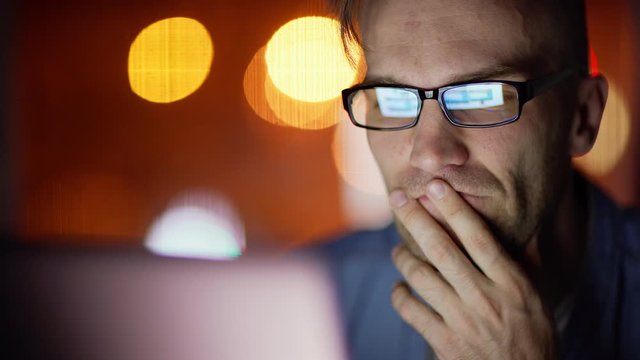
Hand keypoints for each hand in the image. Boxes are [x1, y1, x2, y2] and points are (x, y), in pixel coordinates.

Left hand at [389, 179, 555, 359]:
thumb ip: (528, 264)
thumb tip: (530, 230)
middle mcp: (485, 297)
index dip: (455, 208)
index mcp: (511, 283)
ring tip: (397, 248)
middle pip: (442, 249)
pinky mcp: (445, 343)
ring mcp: (463, 321)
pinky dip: (400, 295)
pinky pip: (411, 311)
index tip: (436, 185)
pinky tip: (400, 288)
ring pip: (421, 277)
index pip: (479, 237)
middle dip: (416, 219)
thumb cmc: (534, 339)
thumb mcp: (539, 299)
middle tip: (398, 198)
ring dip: (402, 257)